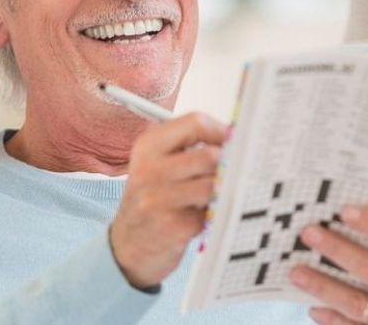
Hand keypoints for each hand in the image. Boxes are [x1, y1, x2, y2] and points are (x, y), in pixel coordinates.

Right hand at [108, 112, 226, 288]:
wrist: (127, 246)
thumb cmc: (155, 197)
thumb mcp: (160, 163)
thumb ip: (193, 146)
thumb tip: (239, 137)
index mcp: (148, 146)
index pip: (195, 122)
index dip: (221, 131)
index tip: (234, 142)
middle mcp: (149, 170)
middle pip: (209, 155)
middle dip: (225, 166)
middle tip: (225, 175)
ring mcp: (157, 200)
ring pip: (213, 184)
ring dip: (220, 191)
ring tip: (209, 197)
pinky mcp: (171, 227)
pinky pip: (211, 212)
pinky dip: (213, 213)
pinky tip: (199, 216)